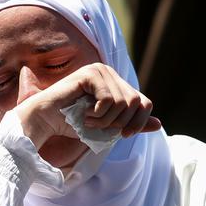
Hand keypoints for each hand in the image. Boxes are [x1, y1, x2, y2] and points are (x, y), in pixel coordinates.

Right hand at [14, 63, 160, 147]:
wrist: (46, 123)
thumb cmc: (72, 125)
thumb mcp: (108, 127)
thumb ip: (131, 123)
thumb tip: (159, 124)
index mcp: (116, 84)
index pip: (144, 102)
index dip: (138, 122)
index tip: (123, 135)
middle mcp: (110, 73)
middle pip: (136, 102)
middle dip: (119, 123)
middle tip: (98, 126)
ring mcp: (101, 70)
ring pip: (123, 102)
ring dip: (105, 121)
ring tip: (88, 121)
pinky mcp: (90, 73)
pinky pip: (109, 99)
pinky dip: (98, 114)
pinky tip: (84, 114)